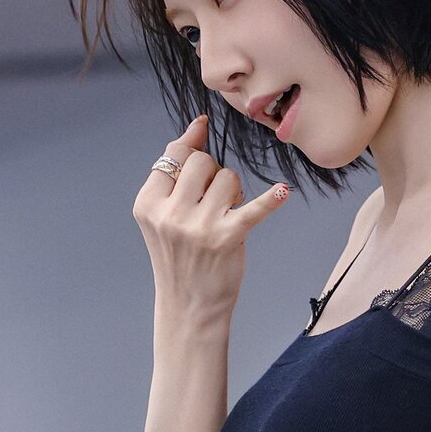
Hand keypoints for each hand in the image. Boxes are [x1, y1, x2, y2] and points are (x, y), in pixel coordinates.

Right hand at [133, 114, 288, 316]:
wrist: (189, 306)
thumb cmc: (180, 256)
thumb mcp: (162, 217)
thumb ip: (175, 175)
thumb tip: (198, 125)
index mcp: (148, 204)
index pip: (174, 154)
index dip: (191, 146)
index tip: (202, 133)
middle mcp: (170, 214)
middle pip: (202, 161)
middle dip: (212, 172)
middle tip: (211, 199)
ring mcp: (198, 226)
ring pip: (228, 177)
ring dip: (234, 191)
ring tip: (225, 214)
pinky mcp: (227, 238)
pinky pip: (254, 209)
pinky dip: (270, 200)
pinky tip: (282, 192)